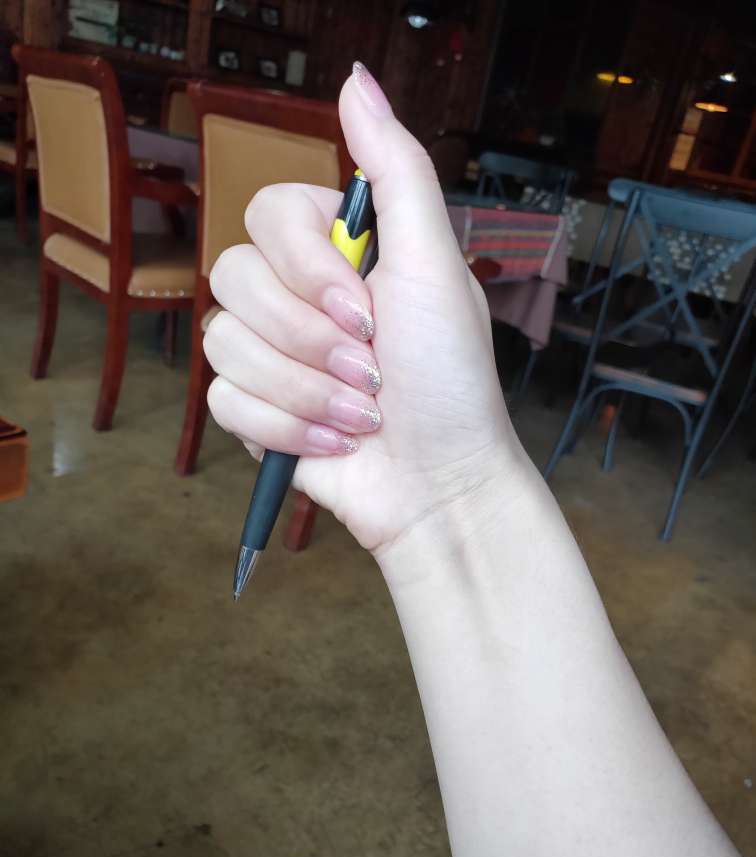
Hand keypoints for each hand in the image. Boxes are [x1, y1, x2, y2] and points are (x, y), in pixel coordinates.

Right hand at [205, 62, 517, 556]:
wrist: (439, 484)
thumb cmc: (450, 379)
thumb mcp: (435, 264)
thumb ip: (395, 169)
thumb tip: (356, 80)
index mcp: (337, 251)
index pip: (267, 213)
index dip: (307, 267)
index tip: (367, 311)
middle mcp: (296, 295)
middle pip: (232, 277)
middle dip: (309, 339)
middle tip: (371, 372)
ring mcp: (270, 354)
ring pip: (222, 343)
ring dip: (304, 390)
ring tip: (360, 416)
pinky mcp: (253, 410)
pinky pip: (222, 400)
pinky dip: (285, 428)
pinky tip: (333, 443)